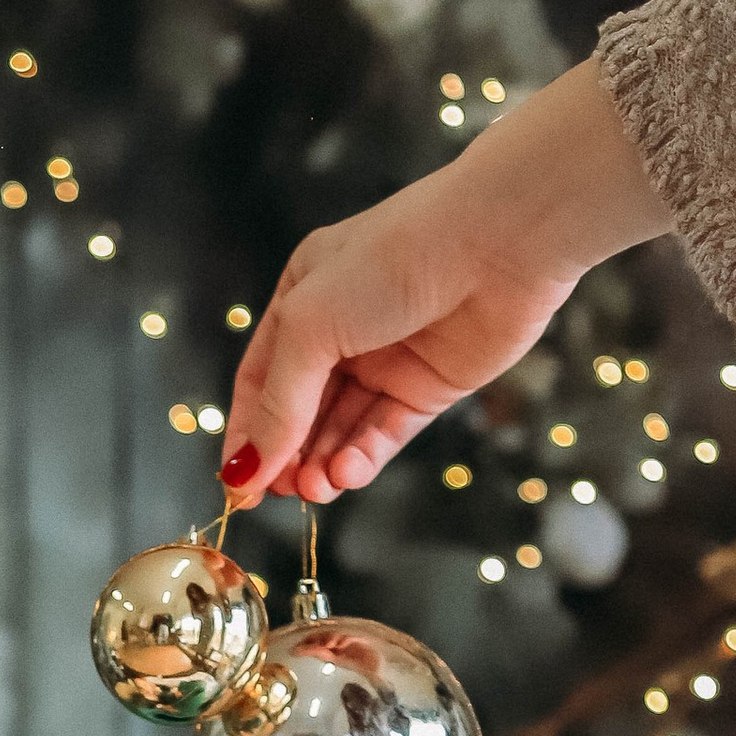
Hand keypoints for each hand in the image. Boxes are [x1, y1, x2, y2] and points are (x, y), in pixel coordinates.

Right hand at [222, 62, 667, 507]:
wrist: (500, 240)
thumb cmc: (396, 257)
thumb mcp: (312, 324)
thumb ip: (280, 399)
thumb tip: (246, 467)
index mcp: (303, 297)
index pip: (260, 378)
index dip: (247, 433)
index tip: (235, 484)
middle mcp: (342, 327)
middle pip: (299, 410)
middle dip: (286, 456)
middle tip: (278, 495)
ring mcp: (387, 358)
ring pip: (341, 428)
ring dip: (323, 464)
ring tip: (316, 489)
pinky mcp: (429, 385)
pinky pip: (385, 433)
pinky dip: (364, 458)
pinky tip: (348, 474)